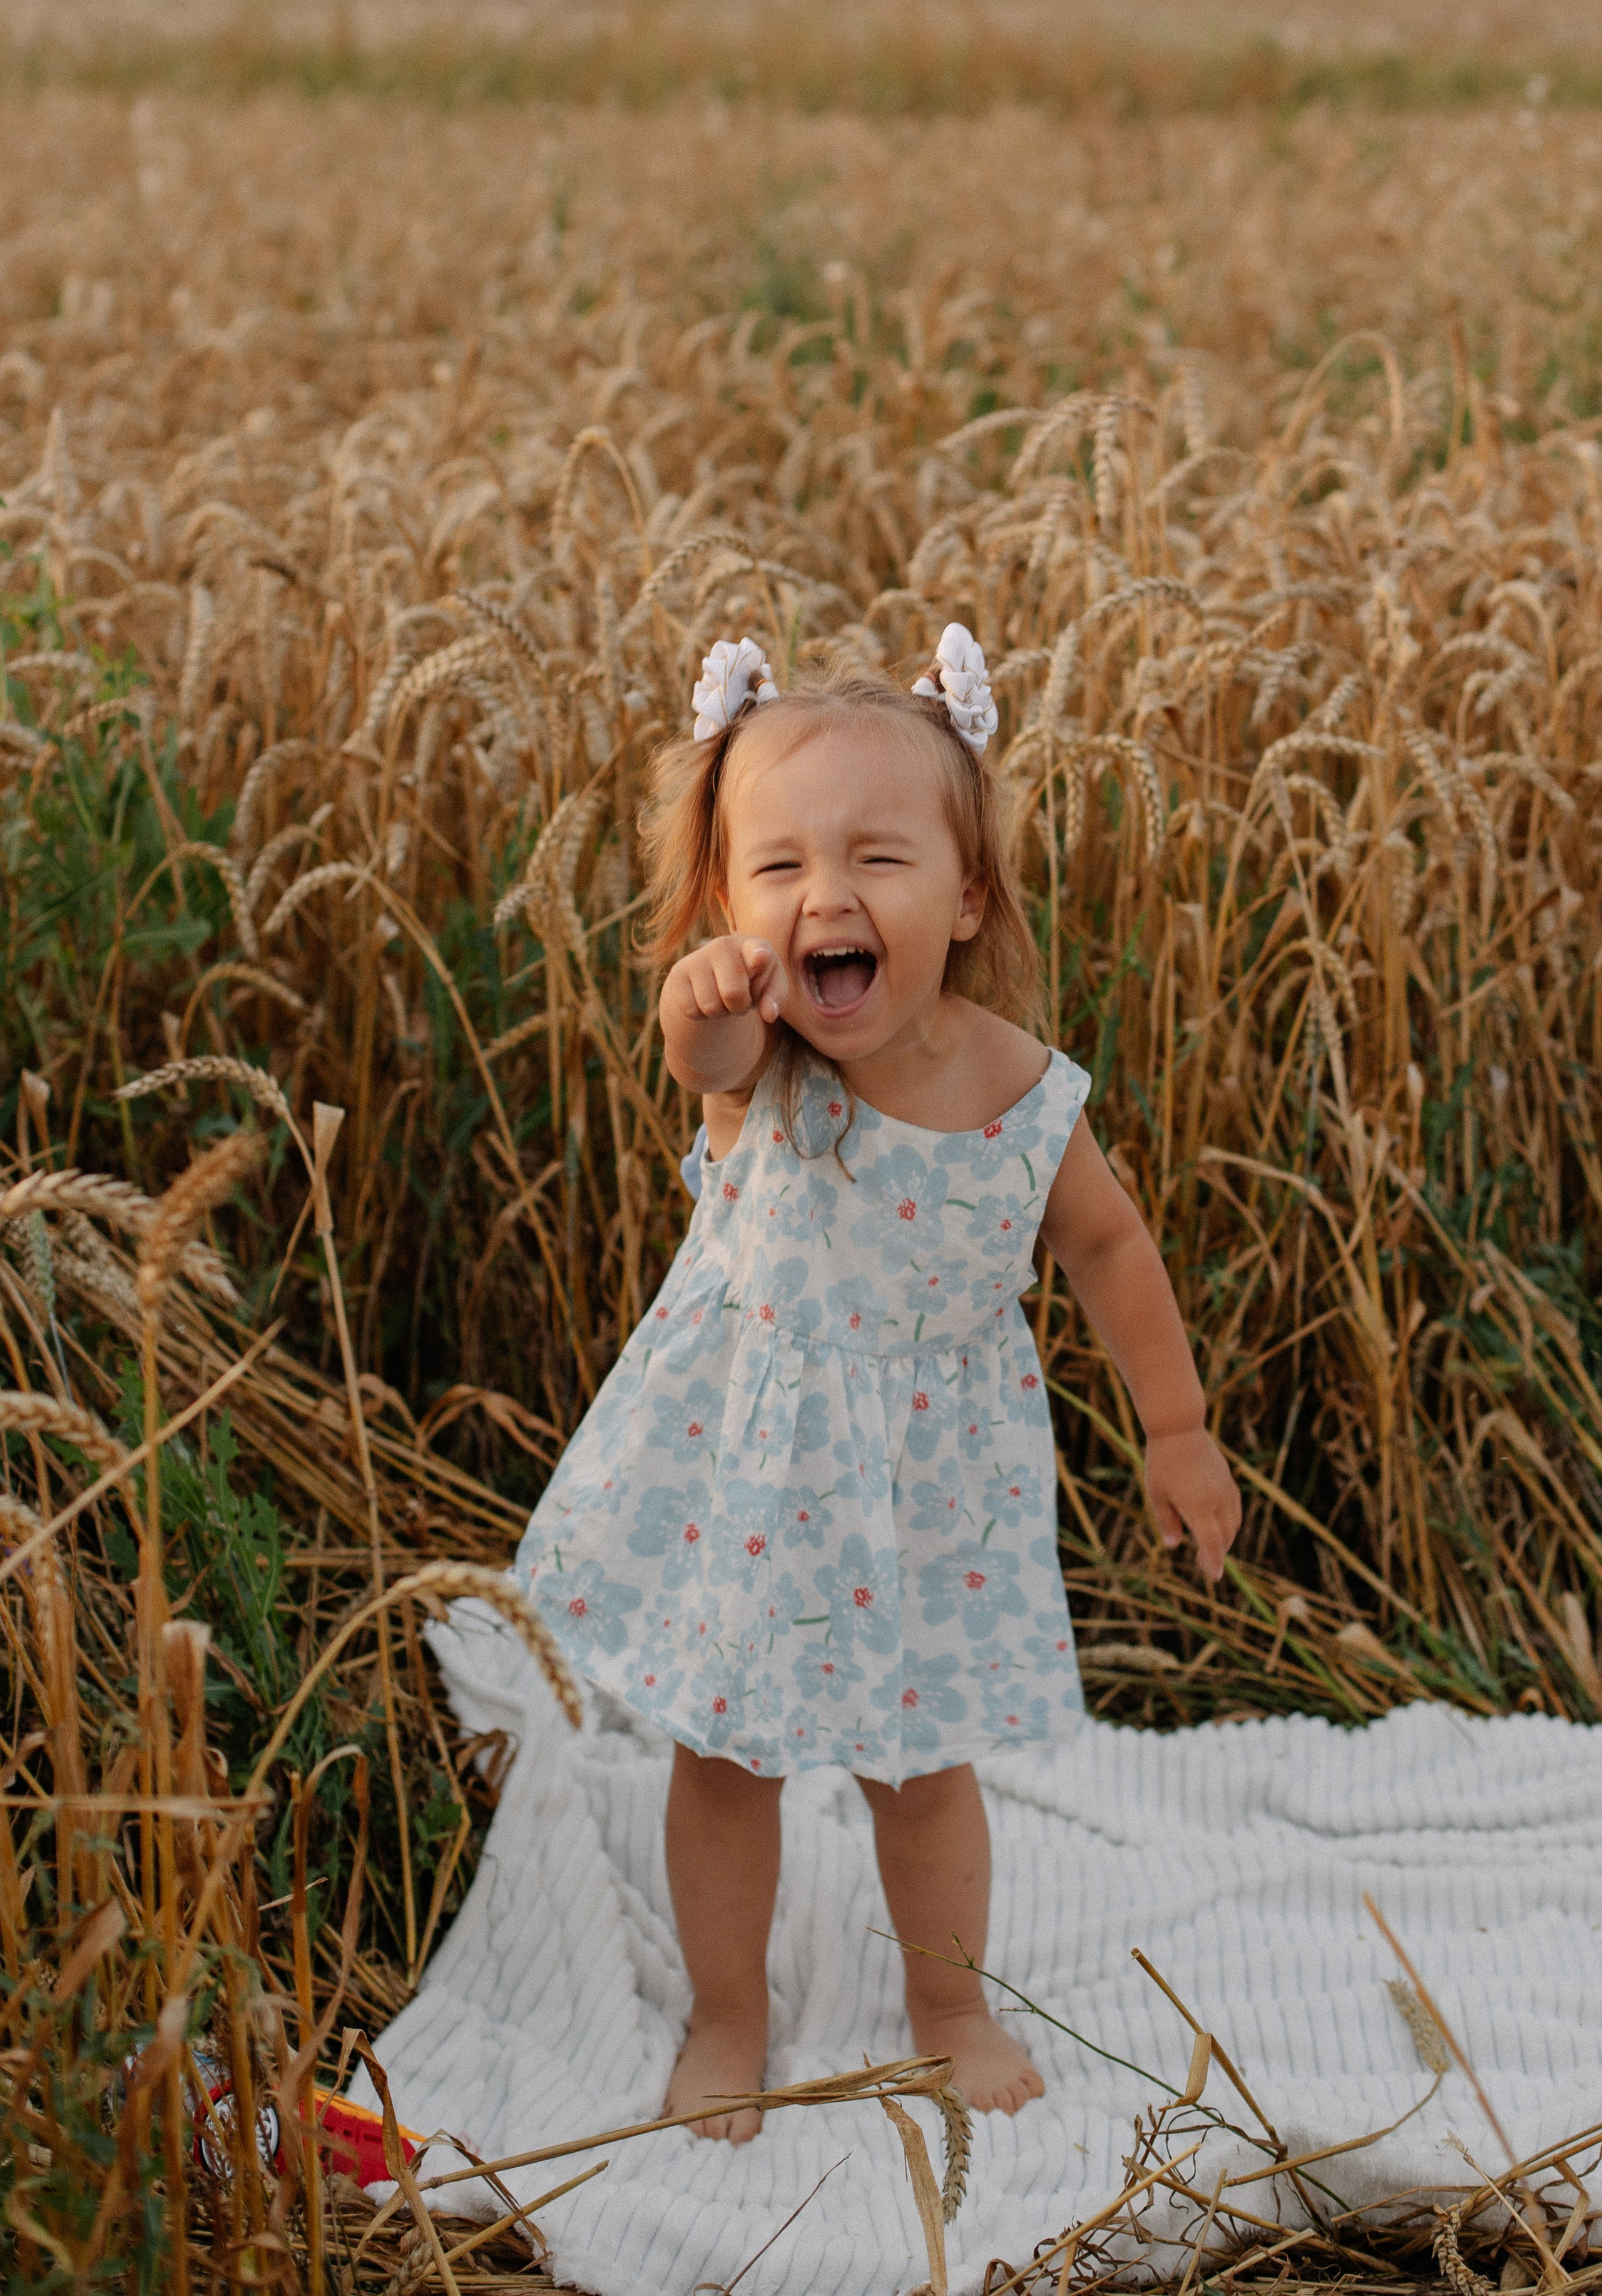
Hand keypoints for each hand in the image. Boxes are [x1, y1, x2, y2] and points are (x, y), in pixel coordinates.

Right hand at [666, 935, 787, 1026]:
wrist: (714, 977)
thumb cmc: (751, 981)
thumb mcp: (769, 987)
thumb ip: (777, 999)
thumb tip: (769, 1015)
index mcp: (753, 946)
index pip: (756, 951)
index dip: (758, 956)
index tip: (761, 956)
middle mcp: (723, 946)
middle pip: (733, 994)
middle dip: (739, 1007)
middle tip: (739, 999)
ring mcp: (697, 958)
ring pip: (711, 1006)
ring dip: (720, 1012)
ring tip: (723, 998)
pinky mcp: (678, 975)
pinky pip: (691, 1010)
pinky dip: (702, 1015)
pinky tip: (705, 999)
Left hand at [1145, 1428, 1240, 1585]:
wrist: (1179, 1428)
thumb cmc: (1162, 1462)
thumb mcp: (1157, 1495)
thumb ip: (1167, 1522)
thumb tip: (1174, 1546)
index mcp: (1199, 1508)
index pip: (1212, 1544)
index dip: (1214, 1562)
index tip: (1213, 1578)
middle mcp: (1217, 1501)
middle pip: (1225, 1537)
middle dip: (1218, 1553)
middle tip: (1205, 1565)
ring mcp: (1225, 1489)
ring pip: (1234, 1523)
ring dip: (1226, 1538)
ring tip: (1213, 1547)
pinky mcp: (1228, 1479)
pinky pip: (1235, 1508)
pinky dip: (1231, 1522)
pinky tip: (1221, 1524)